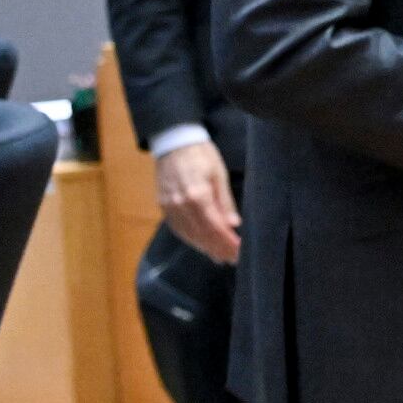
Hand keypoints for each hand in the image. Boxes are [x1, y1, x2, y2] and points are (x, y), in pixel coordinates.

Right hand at [152, 138, 241, 263]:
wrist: (174, 142)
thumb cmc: (201, 155)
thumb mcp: (219, 175)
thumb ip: (225, 202)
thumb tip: (233, 225)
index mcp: (198, 195)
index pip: (215, 227)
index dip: (227, 242)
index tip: (239, 252)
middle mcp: (181, 204)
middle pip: (201, 234)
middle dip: (218, 249)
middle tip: (233, 260)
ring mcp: (169, 206)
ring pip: (188, 234)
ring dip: (205, 248)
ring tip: (220, 257)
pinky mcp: (162, 206)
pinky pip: (177, 228)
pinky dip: (190, 239)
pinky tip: (201, 245)